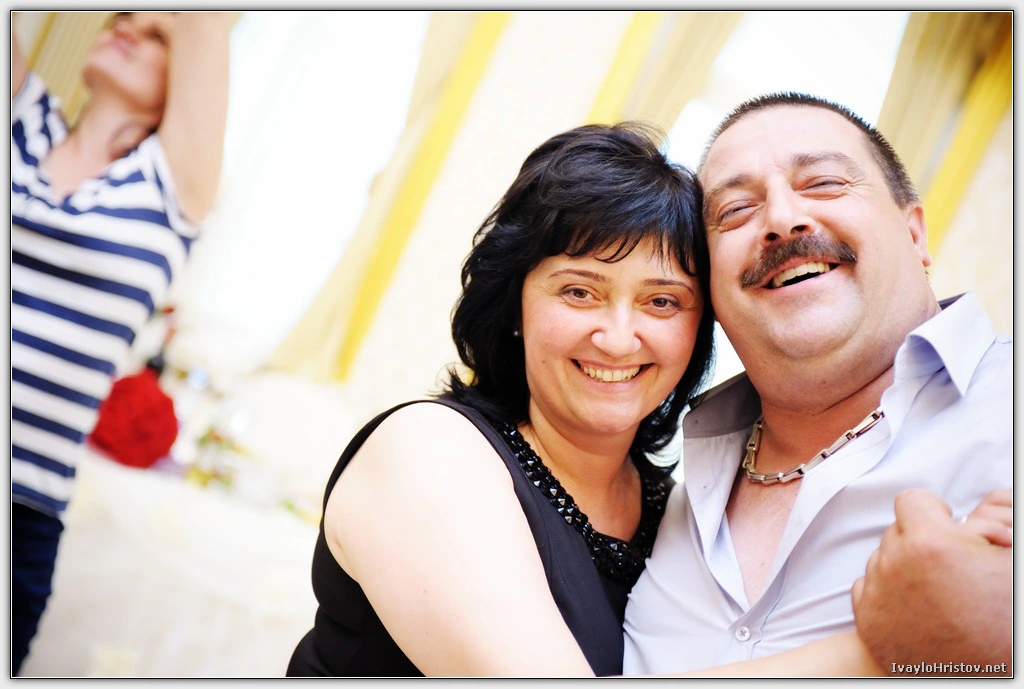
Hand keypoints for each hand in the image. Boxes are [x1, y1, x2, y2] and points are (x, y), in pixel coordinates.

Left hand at [851, 489, 1010, 675]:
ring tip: (935, 590)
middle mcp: (894, 564)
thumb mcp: (1006, 561)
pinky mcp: (867, 621)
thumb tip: (968, 516)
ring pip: (880, 558)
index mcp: (930, 543)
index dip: (932, 510)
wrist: (988, 673)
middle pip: (896, 530)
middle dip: (919, 540)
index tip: (944, 523)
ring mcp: (877, 594)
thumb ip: (987, 524)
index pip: (910, 500)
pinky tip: (915, 605)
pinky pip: (866, 585)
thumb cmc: (1004, 619)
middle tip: (948, 565)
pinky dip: (885, 591)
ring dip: (902, 566)